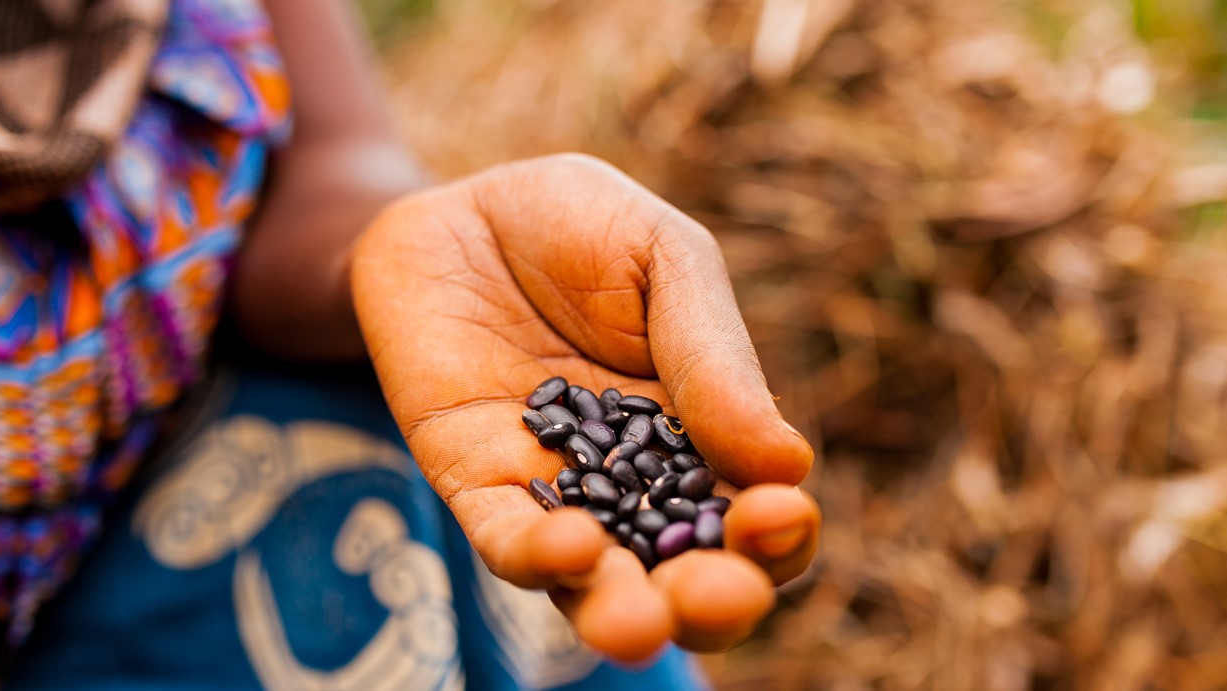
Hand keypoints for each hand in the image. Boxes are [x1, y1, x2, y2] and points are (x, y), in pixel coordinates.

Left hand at [351, 154, 820, 660]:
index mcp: (707, 437)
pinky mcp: (476, 483)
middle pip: (688, 578)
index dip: (782, 538)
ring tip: (640, 621)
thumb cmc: (577, 227)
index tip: (779, 513)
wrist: (457, 209)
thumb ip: (714, 357)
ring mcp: (555, 493)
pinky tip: (568, 547)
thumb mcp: (666, 261)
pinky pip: (507, 540)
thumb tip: (789, 465)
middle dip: (714, 604)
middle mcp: (636, 487)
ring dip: (624, 613)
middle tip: (719, 594)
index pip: (760, 521)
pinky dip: (537, 557)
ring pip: (598, 584)